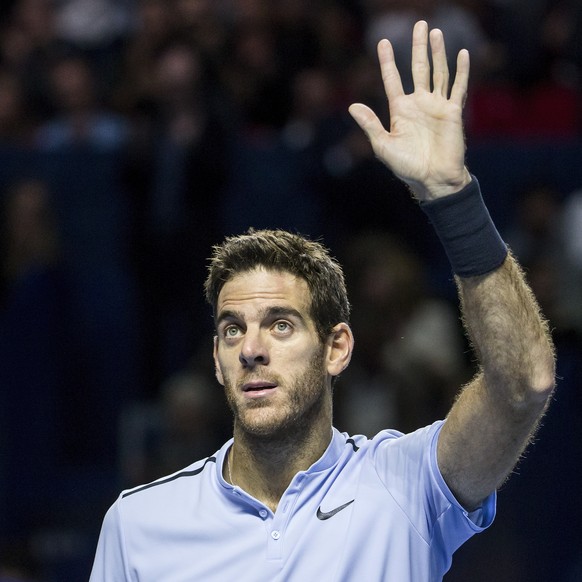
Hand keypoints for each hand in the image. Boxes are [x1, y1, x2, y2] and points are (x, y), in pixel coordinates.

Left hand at [349, 21, 470, 200]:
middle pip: (418, 68)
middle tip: (419, 24)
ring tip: (435, 32)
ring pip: (438, 72)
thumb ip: (370, 125)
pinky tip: (463, 54)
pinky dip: (461, 70)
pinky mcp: (453, 111)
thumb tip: (352, 106)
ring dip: (438, 52)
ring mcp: (437, 106)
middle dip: (417, 47)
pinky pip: (458, 87)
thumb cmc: (407, 166)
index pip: (392, 79)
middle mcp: (418, 104)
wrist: (433, 179)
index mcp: (400, 110)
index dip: (388, 61)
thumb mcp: (383, 146)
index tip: (383, 42)